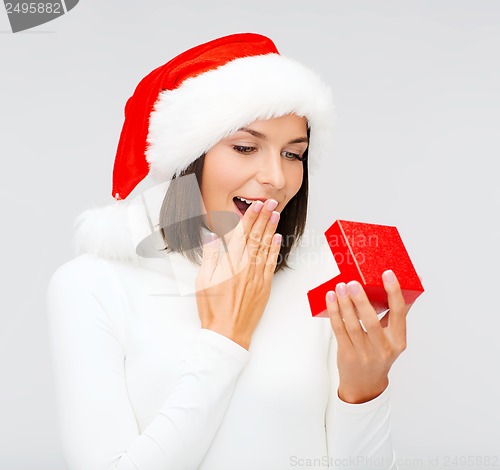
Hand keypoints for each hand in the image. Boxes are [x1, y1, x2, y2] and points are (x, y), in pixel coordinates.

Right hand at [195, 199, 281, 349]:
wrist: (227, 333)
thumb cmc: (213, 309)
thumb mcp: (203, 280)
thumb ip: (210, 256)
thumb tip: (211, 236)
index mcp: (230, 264)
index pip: (242, 234)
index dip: (250, 217)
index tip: (257, 205)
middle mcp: (246, 267)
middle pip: (257, 237)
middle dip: (264, 217)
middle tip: (272, 203)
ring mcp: (257, 276)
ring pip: (266, 247)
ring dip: (271, 229)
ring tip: (276, 214)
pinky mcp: (264, 286)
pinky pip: (271, 263)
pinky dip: (275, 249)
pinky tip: (278, 239)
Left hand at [326, 270, 412, 403]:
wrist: (365, 385)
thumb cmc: (380, 354)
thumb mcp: (393, 338)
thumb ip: (398, 313)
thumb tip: (410, 285)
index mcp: (398, 341)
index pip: (398, 313)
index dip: (393, 292)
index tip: (388, 274)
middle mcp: (383, 348)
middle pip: (371, 321)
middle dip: (361, 300)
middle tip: (353, 283)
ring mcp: (364, 353)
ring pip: (352, 325)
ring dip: (344, 304)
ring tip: (340, 287)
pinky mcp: (347, 355)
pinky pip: (339, 330)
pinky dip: (334, 313)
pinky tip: (331, 299)